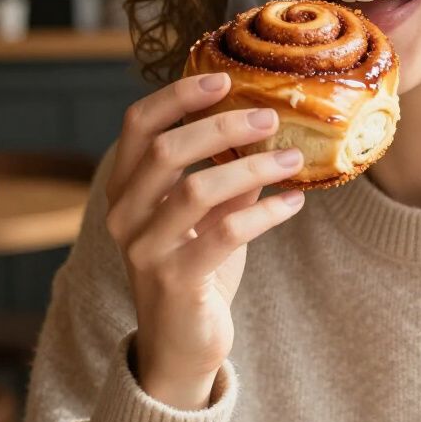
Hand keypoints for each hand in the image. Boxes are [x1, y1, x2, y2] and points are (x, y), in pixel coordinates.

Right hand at [104, 73, 304, 408]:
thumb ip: (225, 171)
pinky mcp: (175, 280)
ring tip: (294, 159)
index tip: (224, 78)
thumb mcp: (206, 212)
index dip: (178, 95)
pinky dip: (266, 212)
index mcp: (125, 187)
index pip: (138, 124)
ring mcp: (144, 249)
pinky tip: (295, 201)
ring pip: (197, 190)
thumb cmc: (195, 266)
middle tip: (271, 117)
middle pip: (166, 150)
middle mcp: (124, 214)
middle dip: (223, 126)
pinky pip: (226, 232)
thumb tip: (269, 124)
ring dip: (253, 168)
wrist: (180, 343)